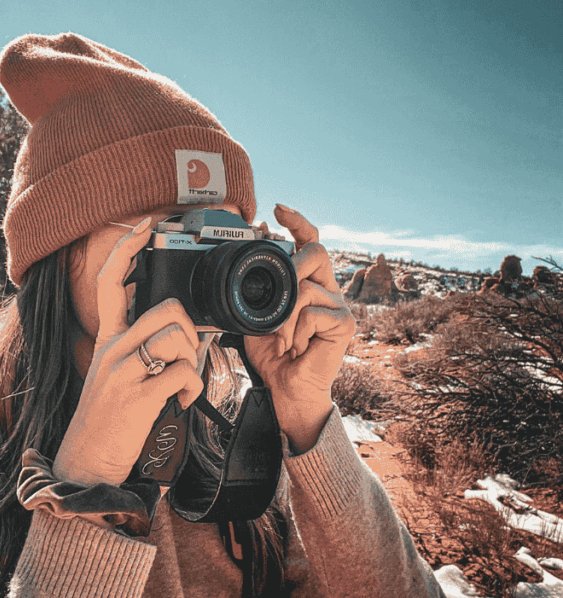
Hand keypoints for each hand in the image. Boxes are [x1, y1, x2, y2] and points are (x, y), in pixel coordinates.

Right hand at [53, 220, 204, 486]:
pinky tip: (182, 402)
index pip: (109, 282)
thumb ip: (134, 349)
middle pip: (165, 309)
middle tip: (188, 356)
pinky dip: (192, 389)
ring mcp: (123, 372)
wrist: (86, 461)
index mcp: (106, 340)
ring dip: (192, 361)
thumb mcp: (114, 375)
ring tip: (183, 384)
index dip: (126, 250)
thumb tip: (171, 332)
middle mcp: (112, 349)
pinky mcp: (138, 396)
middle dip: (191, 330)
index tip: (143, 226)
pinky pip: (182, 374)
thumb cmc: (107, 419)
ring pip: (177, 338)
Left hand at [243, 206, 355, 452]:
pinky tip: (295, 346)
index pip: (309, 240)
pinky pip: (312, 311)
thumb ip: (258, 286)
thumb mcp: (256, 313)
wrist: (287, 388)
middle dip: (292, 266)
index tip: (277, 209)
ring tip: (282, 338)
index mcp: (308, 282)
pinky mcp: (344, 323)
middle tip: (278, 295)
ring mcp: (339, 305)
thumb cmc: (273, 354)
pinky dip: (294, 330)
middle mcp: (327, 289)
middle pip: (317, 251)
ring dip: (283, 316)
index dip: (297, 221)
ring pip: (306, 287)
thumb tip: (254, 253)